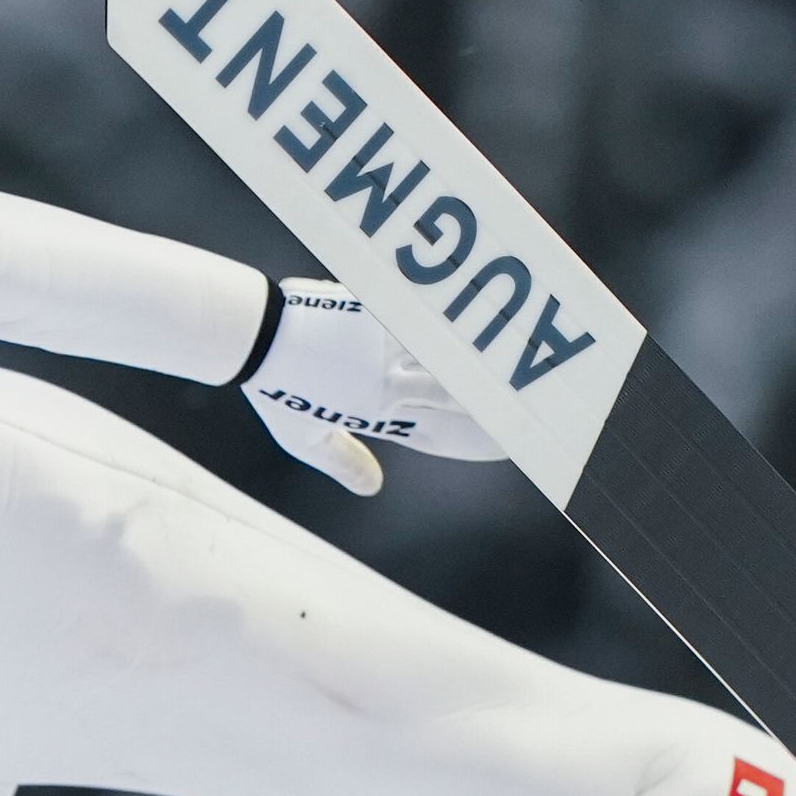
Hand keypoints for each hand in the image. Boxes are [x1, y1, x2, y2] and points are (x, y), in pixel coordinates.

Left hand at [239, 279, 509, 494]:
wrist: (253, 336)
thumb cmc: (274, 388)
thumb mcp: (304, 438)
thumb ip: (343, 460)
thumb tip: (373, 486)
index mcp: (377, 414)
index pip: (442, 431)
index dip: (481, 435)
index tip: (513, 438)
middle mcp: (389, 383)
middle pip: (459, 393)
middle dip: (502, 399)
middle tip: (543, 395)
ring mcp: (386, 346)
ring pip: (452, 353)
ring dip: (492, 355)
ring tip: (532, 352)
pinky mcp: (380, 309)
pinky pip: (429, 314)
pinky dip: (459, 316)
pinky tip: (487, 310)